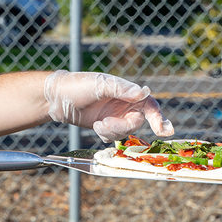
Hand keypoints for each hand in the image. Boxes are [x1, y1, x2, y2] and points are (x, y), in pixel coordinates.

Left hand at [43, 70, 173, 140]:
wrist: (58, 98)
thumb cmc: (79, 85)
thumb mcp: (100, 84)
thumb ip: (122, 89)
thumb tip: (143, 92)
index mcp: (128, 91)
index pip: (149, 105)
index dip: (159, 118)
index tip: (163, 131)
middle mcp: (125, 104)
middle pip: (137, 122)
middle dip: (123, 127)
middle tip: (106, 125)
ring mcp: (116, 116)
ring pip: (126, 132)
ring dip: (113, 132)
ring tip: (98, 124)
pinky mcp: (107, 126)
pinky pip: (115, 137)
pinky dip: (107, 135)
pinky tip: (96, 126)